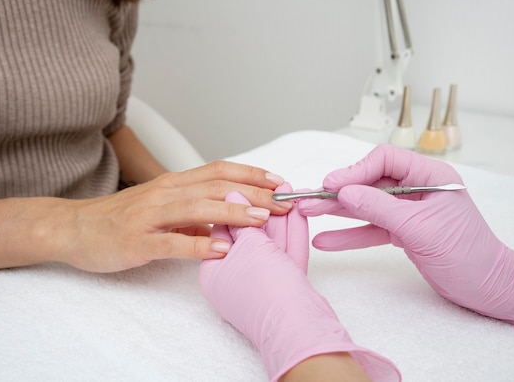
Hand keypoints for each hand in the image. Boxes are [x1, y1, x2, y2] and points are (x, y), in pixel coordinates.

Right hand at [53, 160, 292, 271]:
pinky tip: (221, 251)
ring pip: (197, 208)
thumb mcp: (160, 207)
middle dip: (254, 193)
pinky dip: (199, 245)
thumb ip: (192, 209)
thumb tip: (227, 218)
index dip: (251, 174)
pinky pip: (172, 242)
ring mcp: (150, 216)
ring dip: (232, 213)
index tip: (280, 182)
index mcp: (172, 183)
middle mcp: (164, 193)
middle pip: (216, 186)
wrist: (73, 228)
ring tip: (261, 221)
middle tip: (285, 203)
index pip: (219, 171)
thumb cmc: (119, 218)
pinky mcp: (138, 241)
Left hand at [199, 185, 398, 381]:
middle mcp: (235, 280)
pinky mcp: (285, 287)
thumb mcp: (248, 248)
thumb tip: (233, 195)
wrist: (298, 329)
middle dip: (261, 206)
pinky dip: (292, 231)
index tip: (248, 185)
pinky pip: (286, 253)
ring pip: (271, 242)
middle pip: (247, 235)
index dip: (236, 203)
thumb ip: (242, 219)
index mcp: (214, 274)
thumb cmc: (265, 291)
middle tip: (271, 184)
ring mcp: (261, 285)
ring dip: (279, 215)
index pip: (220, 230)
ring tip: (287, 190)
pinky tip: (297, 211)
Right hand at [299, 144, 513, 326]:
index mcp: (429, 175)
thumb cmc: (467, 255)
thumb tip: (344, 192)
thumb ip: (380, 208)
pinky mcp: (403, 232)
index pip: (384, 160)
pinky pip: (371, 228)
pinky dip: (350, 234)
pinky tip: (326, 240)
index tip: (332, 185)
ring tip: (307, 213)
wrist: (488, 288)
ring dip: (338, 212)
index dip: (355, 170)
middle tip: (310, 198)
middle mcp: (416, 188)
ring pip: (366, 205)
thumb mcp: (419, 228)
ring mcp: (408, 210)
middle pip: (370, 182)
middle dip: (339, 191)